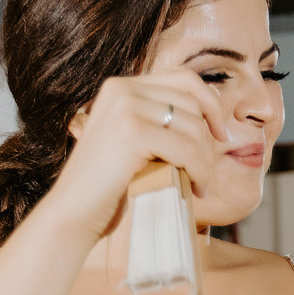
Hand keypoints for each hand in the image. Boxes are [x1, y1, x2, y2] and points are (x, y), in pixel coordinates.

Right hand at [43, 72, 228, 238]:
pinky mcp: (132, 133)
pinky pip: (187, 149)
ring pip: (193, 127)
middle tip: (204, 172)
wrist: (73, 215)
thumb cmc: (107, 188)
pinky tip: (196, 189)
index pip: (184, 79)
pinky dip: (200, 172)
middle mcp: (121, 89)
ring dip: (204, 161)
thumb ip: (158, 122)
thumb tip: (210, 118)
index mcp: (120, 87)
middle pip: (193, 103)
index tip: (220, 133)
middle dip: (207, 140)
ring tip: (198, 185)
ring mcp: (126, 108)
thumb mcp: (132, 142)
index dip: (211, 104)